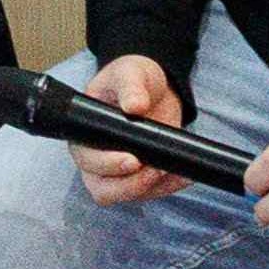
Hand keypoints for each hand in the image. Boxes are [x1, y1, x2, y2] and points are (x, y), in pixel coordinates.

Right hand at [69, 54, 190, 207]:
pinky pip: (152, 192)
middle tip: (156, 168)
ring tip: (174, 170)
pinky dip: (170, 187)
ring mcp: (117, 171)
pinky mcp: (140, 177)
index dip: (108, 165)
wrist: (154, 89)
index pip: (87, 160)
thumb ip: (131, 86)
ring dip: (152, 187)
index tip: (133, 159)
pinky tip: (184, 175)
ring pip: (127, 196)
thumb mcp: (130, 72)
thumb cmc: (131, 78)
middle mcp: (95, 158)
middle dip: (131, 184)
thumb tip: (134, 106)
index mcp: (84, 134)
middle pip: (102, 189)